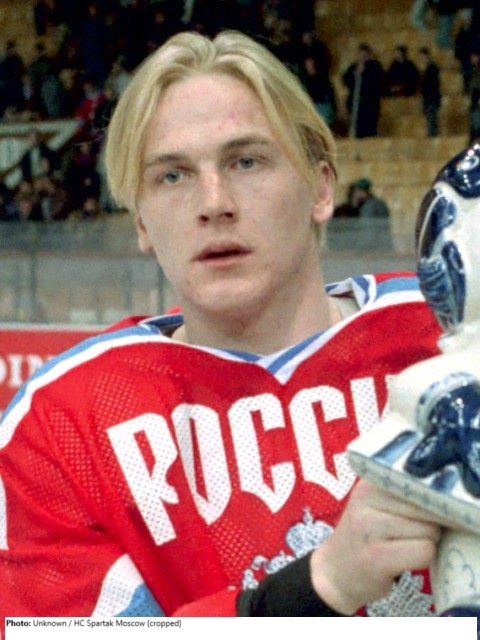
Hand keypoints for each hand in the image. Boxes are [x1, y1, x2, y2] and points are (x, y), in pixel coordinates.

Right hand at [310, 480, 441, 613]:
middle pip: (427, 508)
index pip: (418, 483)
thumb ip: (403, 494)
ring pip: (429, 530)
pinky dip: (421, 559)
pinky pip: (424, 552)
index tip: (421, 512)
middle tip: (406, 534)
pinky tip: (401, 559)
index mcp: (369, 482)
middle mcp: (365, 500)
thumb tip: (445, 500)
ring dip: (425, 542)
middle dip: (428, 524)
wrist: (334, 571)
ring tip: (401, 546)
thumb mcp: (374, 504)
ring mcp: (369, 528)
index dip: (428, 500)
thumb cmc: (364, 536)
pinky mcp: (377, 557)